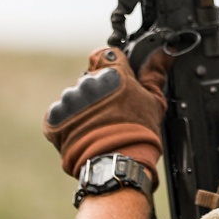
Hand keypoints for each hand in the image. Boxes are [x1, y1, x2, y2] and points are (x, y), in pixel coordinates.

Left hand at [43, 47, 168, 179]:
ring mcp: (69, 100)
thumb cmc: (139, 135)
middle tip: (112, 111)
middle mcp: (88, 83)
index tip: (116, 79)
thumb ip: (154, 73)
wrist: (116, 165)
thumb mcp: (154, 102)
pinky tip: (84, 132)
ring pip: (74, 95)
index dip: (111, 66)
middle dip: (98, 90)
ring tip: (98, 125)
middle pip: (90, 78)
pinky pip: (60, 113)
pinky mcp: (54, 117)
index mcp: (113, 74)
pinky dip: (69, 121)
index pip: (106, 55)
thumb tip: (163, 53)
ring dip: (83, 106)